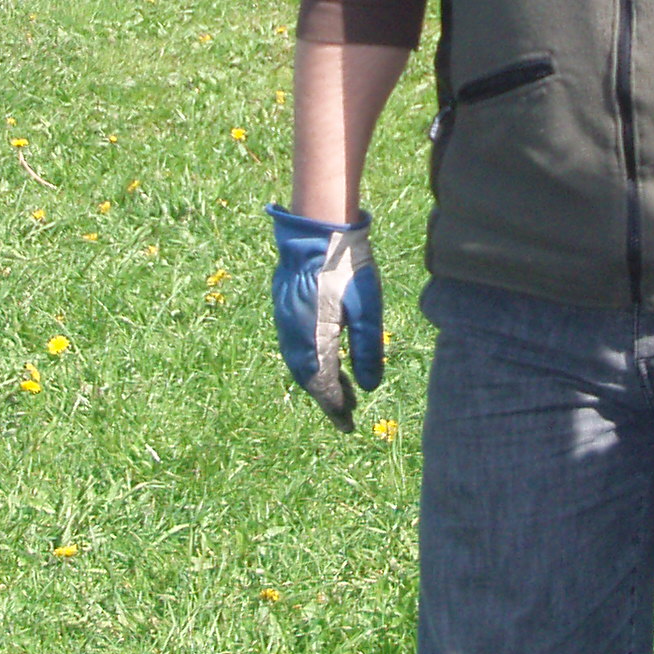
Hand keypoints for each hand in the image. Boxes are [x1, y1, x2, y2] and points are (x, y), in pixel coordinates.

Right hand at [270, 204, 383, 429]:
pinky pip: (296, 346)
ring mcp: (285, 321)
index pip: (323, 386)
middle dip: (328, 397)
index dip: (336, 407)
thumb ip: (368, 349)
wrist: (317, 229)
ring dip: (319, 380)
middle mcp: (293, 335)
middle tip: (348, 412)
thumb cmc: (347, 266)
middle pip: (309, 379)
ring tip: (342, 390)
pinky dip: (312, 361)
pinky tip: (326, 358)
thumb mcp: (367, 309)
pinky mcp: (285, 307)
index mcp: (314, 339)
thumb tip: (369, 386)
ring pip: (301, 363)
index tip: (349, 424)